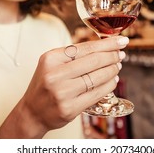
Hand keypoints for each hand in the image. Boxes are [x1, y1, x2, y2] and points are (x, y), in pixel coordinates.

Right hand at [0, 35, 128, 137]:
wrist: (32, 112)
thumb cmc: (46, 84)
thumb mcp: (52, 64)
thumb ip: (74, 55)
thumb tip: (104, 46)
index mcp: (51, 58)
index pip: (85, 47)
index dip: (107, 44)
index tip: (120, 40)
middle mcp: (55, 74)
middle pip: (94, 61)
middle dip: (112, 56)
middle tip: (121, 54)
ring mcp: (62, 92)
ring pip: (98, 77)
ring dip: (112, 70)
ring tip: (117, 66)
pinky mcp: (70, 108)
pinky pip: (97, 93)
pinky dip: (109, 85)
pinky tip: (113, 80)